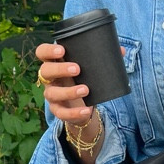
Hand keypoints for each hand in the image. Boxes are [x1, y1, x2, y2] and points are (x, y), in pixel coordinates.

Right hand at [35, 42, 103, 163]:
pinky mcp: (57, 110)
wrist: (83, 105)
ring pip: (52, 93)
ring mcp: (52, 94)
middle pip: (45, 71)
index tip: (62, 50)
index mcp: (55, 63)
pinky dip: (74, 113)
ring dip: (68, 92)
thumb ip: (102, 58)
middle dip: (59, 69)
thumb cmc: (83, 79)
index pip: (42, 53)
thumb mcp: (90, 68)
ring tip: (85, 89)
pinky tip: (86, 110)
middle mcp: (50, 78)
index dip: (48, 50)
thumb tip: (120, 50)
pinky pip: (61, 113)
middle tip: (77, 69)